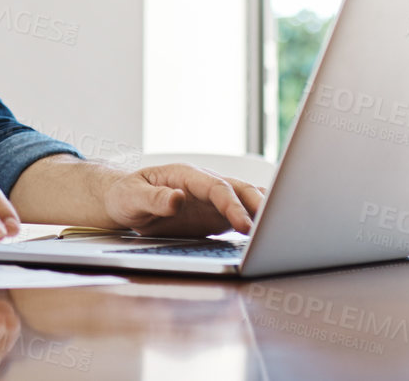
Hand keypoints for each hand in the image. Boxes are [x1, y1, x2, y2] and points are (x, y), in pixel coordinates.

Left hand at [99, 164, 265, 236]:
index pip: (217, 188)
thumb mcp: (131, 197)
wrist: (125, 202)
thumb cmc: (126, 196)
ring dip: (264, 210)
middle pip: (240, 189)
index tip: (244, 225)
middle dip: (259, 205)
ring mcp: (212, 200)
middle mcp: (204, 184)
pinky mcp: (215, 216)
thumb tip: (176, 198)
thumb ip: (153, 198)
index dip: (233, 205)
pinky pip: (242, 215)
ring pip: (245, 199)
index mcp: (187, 175)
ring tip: (283, 228)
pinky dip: (258, 220)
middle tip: (274, 227)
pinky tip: (274, 231)